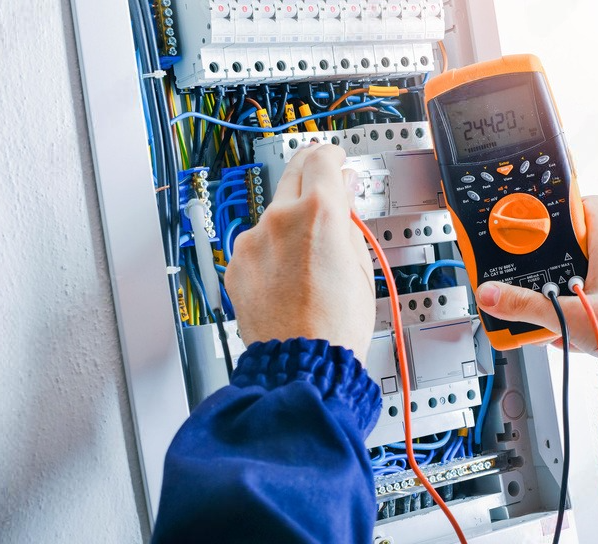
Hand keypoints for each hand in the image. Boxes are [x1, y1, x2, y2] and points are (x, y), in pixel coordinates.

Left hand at [226, 144, 375, 362]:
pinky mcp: (237, 263)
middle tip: (324, 183)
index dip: (333, 155)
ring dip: (291, 220)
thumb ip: (349, 219)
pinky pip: (257, 243)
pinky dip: (272, 249)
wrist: (301, 361)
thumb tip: (344, 193)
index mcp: (319, 212)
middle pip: (293, 173)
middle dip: (310, 173)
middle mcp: (279, 218)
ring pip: (274, 213)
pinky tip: (289, 275)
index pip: (322, 159)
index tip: (336, 159)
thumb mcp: (361, 263)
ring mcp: (253, 240)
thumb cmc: (336, 324)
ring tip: (310, 254)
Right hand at [474, 196, 597, 361]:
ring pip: (582, 275)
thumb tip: (492, 295)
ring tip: (544, 308)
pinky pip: (593, 300)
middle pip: (574, 243)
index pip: (582, 202)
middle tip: (528, 272)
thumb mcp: (572, 316)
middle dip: (549, 261)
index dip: (556, 207)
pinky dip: (577, 314)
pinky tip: (565, 334)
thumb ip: (528, 306)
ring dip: (561, 292)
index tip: (531, 220)